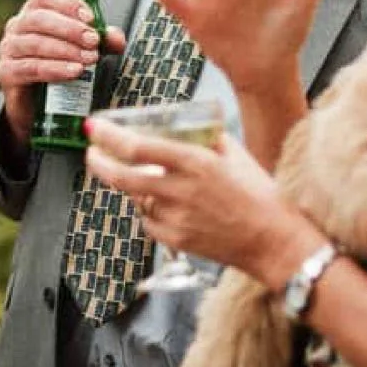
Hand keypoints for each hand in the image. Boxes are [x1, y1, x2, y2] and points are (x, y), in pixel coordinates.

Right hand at [0, 0, 126, 139]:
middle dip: (70, 29)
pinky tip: (74, 72)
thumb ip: (102, 40)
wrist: (37, 103)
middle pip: (40, 18)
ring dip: (66, 50)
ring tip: (90, 59)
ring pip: (36, 43)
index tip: (90, 18)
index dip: (68, 2)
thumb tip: (116, 38)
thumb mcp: (85, 48)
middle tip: (94, 42)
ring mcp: (9, 48)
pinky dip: (55, 69)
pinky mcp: (7, 72)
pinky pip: (31, 67)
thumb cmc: (60, 65)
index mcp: (35, 10)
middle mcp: (18, 25)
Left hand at [84, 114, 318, 284]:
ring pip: (135, 198)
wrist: (274, 242)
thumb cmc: (260, 196)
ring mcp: (175, 219)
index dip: (108, 137)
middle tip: (92, 152)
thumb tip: (185, 124)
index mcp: (195, 163)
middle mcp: (180, 191)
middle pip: (121, 177)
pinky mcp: (175, 240)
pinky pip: (149, 220)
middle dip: (98, 162)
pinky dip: (150, 210)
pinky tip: (167, 205)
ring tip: (147, 179)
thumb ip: (206, 138)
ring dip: (133, 187)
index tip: (94, 127)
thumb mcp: (235, 154)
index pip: (137, 148)